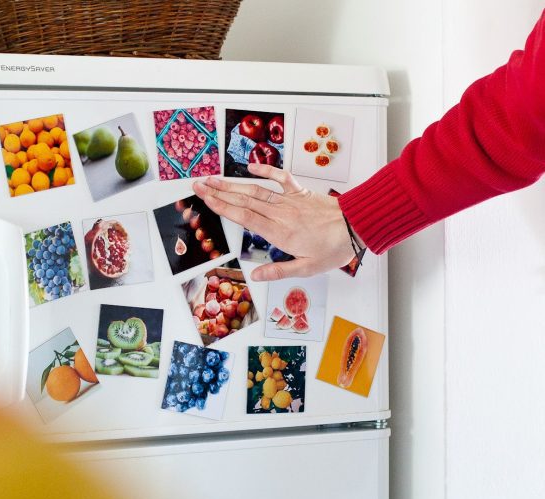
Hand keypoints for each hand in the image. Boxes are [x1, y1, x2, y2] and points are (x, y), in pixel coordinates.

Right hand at [192, 163, 355, 280]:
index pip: (243, 217)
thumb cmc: (334, 248)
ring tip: (214, 179)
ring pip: (255, 190)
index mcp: (278, 233)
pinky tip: (250, 167)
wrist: (356, 227)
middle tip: (199, 185)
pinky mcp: (299, 193)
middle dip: (218, 192)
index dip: (222, 206)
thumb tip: (256, 274)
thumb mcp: (307, 268)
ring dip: (233, 183)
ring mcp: (289, 201)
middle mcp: (280, 214)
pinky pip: (280, 178)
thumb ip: (279, 270)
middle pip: (243, 200)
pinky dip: (265, 170)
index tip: (205, 199)